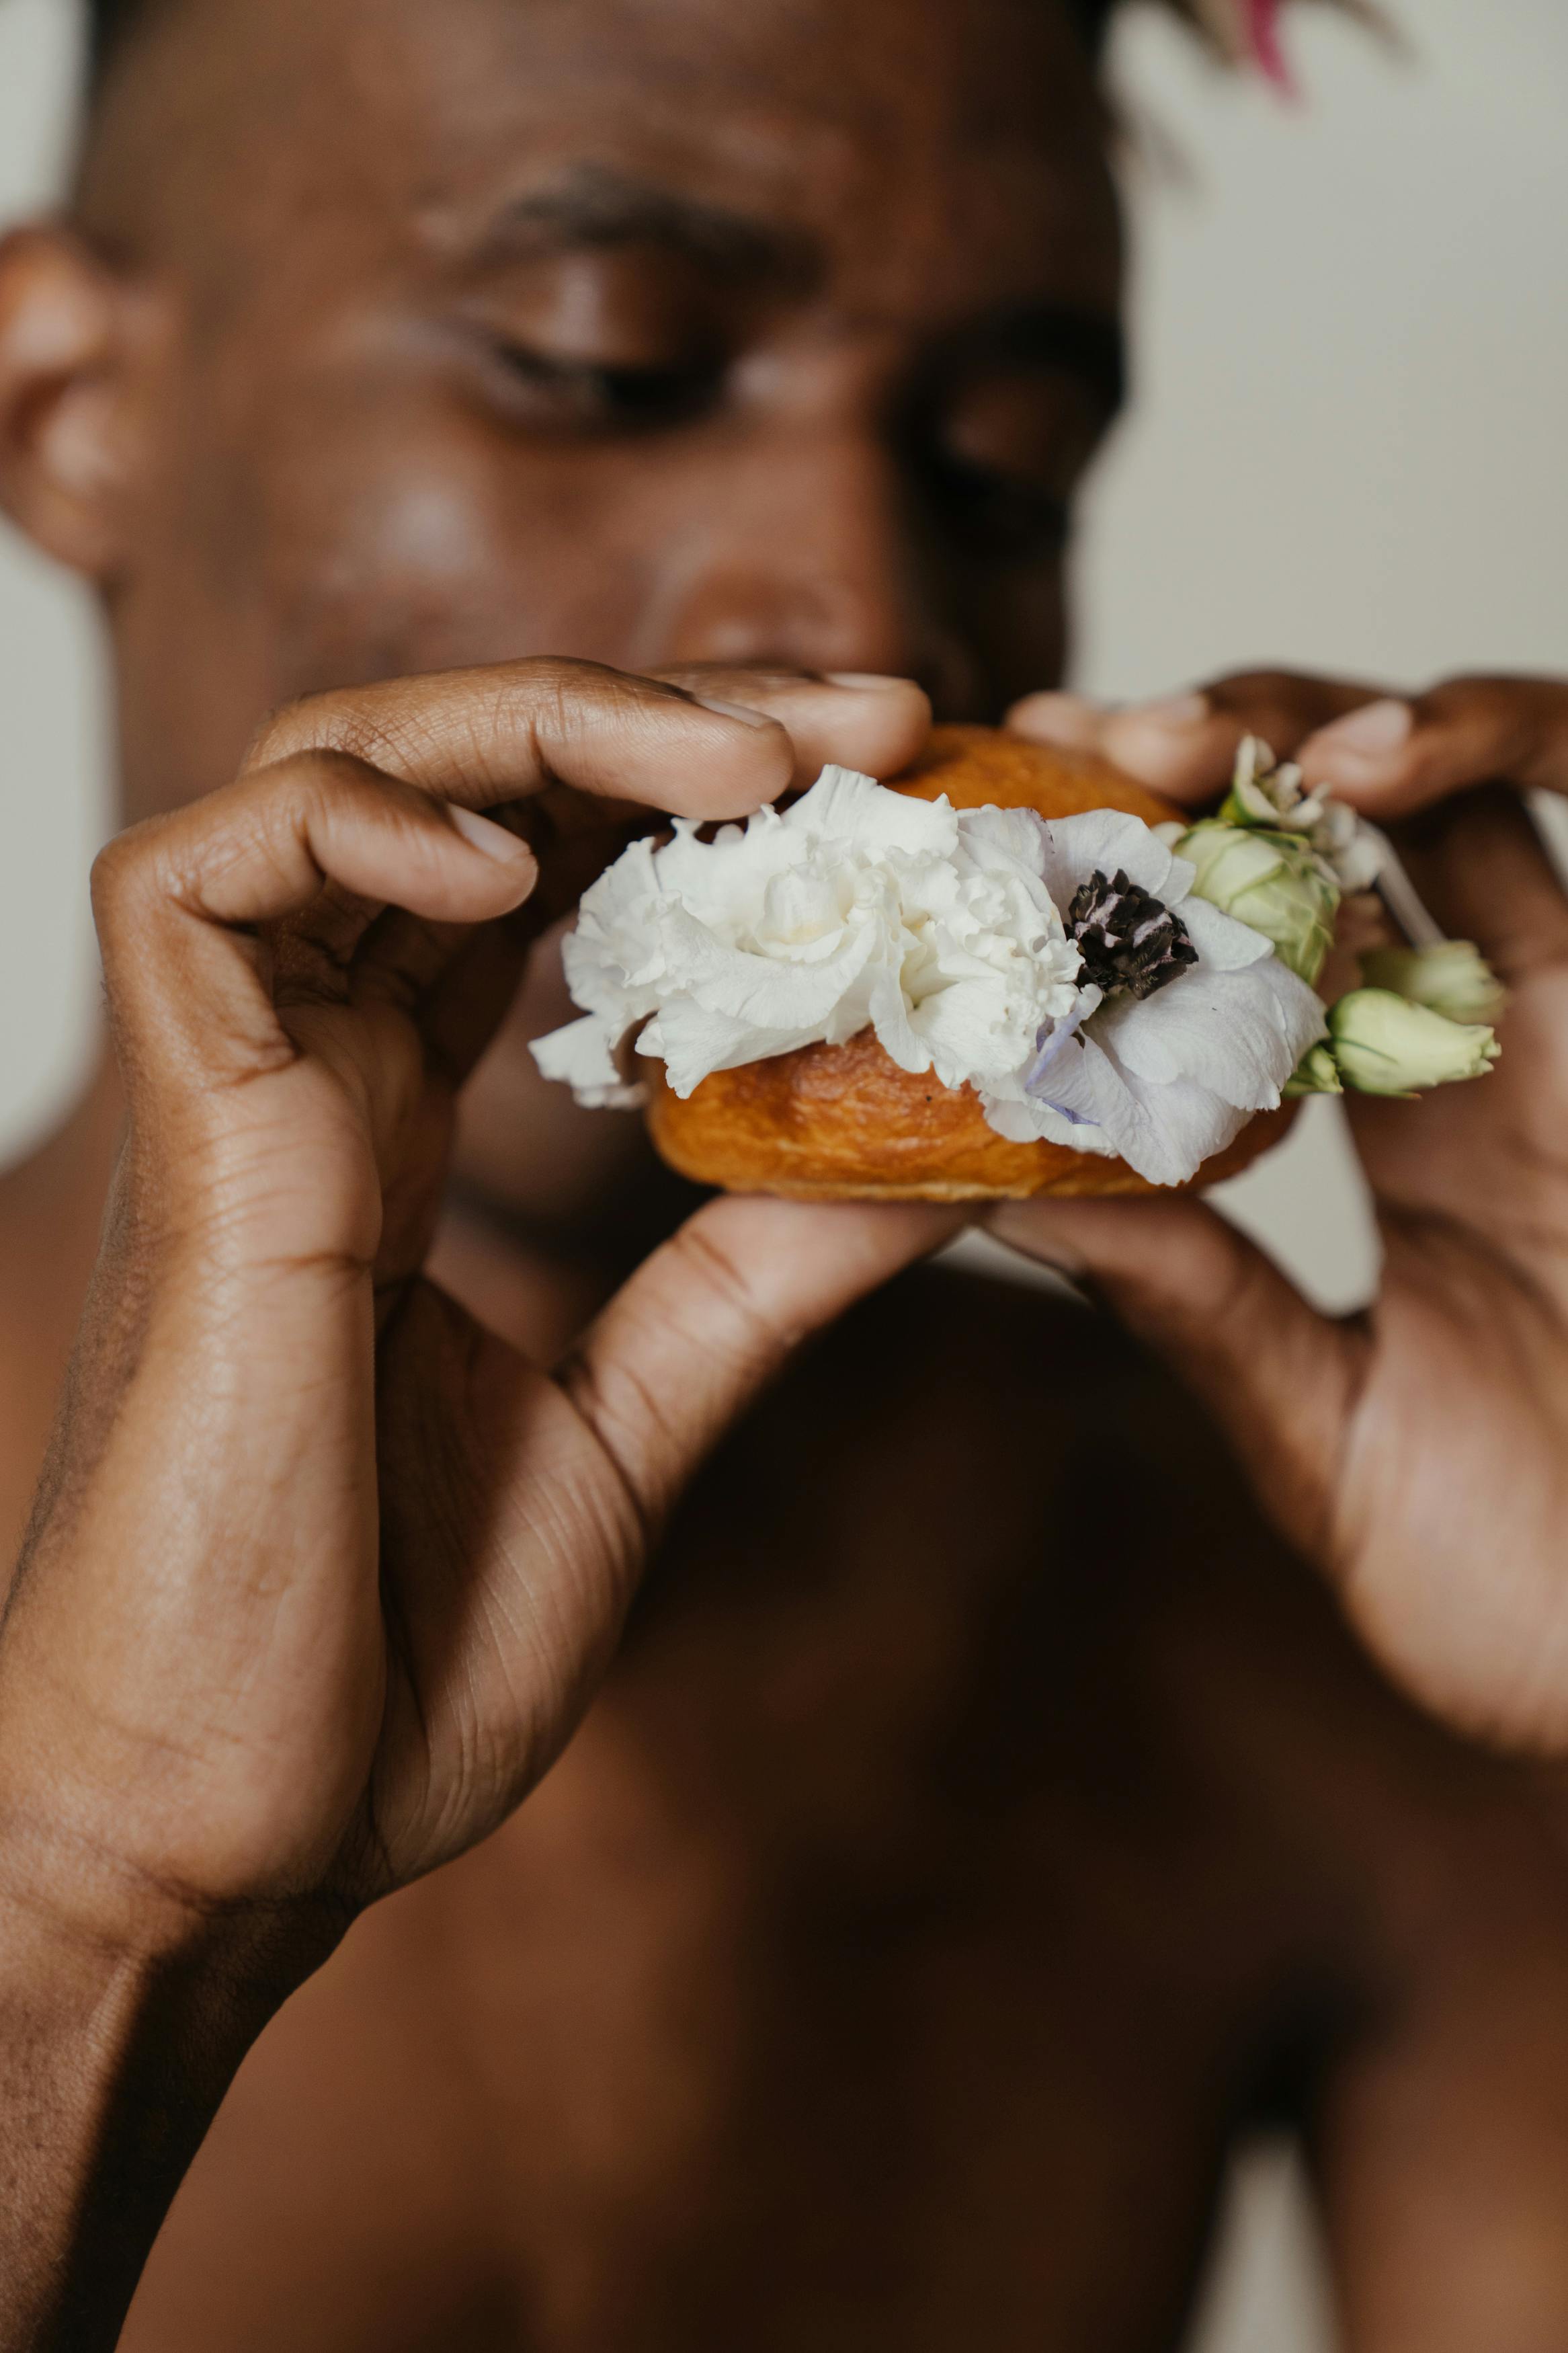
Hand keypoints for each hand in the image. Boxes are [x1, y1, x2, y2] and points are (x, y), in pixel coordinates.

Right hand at [0, 657, 947, 2346]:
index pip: (548, 876)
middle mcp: (321, 1080)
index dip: (705, 797)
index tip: (891, 782)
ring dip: (537, 723)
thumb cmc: (382, 1652)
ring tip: (735, 760)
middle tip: (870, 715)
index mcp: (407, 1134)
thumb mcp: (632, 1428)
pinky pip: (194, 883)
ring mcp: (241, 1098)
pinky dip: (351, 828)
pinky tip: (507, 871)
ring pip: (331, 772)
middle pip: (457, 780)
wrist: (219, 1835)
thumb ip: (757, 1284)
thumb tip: (948, 1166)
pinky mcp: (182, 1144)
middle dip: (663, 715)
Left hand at [1001, 672, 1567, 1752]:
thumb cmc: (1528, 1586)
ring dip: (1333, 725)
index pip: (1270, 955)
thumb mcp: (1320, 1432)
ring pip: (1478, 787)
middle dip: (1220, 760)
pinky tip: (1371, 759)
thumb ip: (1197, 1304)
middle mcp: (1499, 1059)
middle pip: (1358, 835)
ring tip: (1192, 739)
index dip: (1149, 884)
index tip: (1015, 844)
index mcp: (1407, 1140)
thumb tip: (1003, 1193)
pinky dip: (1502, 743)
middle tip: (1089, 748)